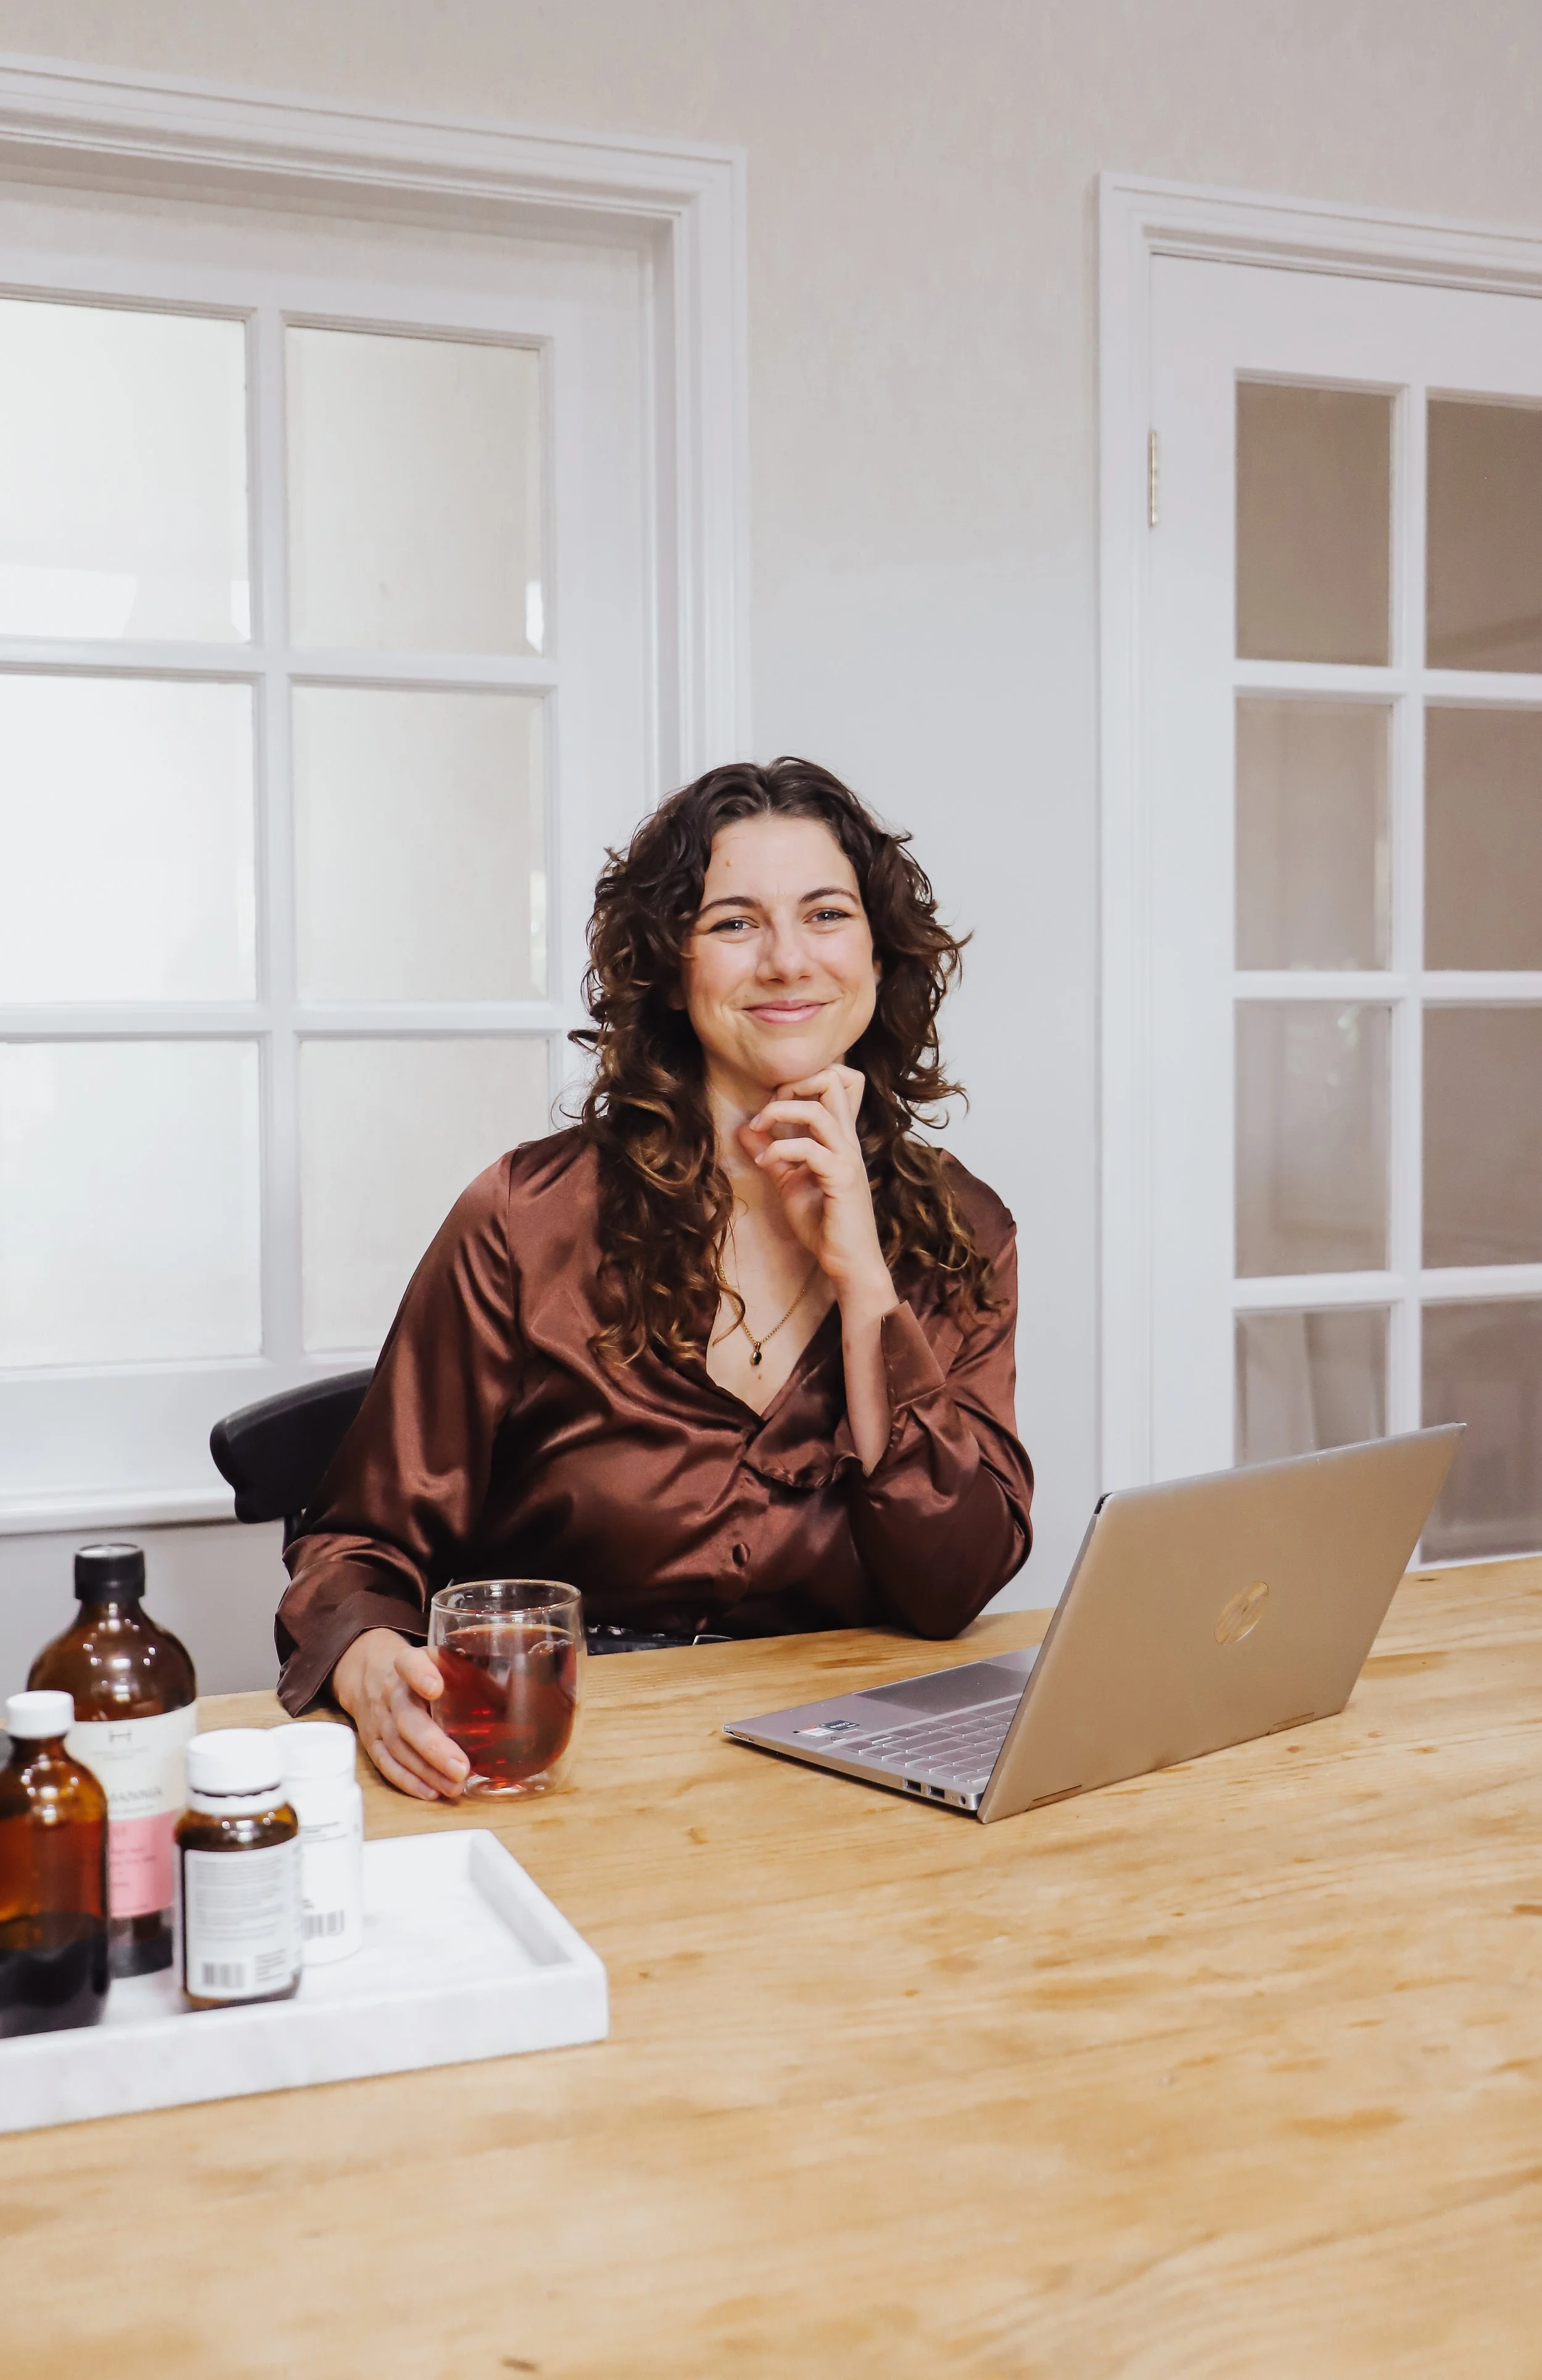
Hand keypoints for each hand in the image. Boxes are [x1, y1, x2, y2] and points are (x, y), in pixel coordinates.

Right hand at [332, 1627, 469, 1800]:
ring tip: (455, 1787)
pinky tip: (432, 1792)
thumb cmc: (421, 1669)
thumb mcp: (440, 1659)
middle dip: (434, 1746)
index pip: (409, 1664)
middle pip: (407, 1720)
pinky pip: (387, 1765)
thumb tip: (519, 1692)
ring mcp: (379, 1719)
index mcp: (408, 1663)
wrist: (368, 1675)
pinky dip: (408, 1781)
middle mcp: (391, 1692)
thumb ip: (471, 1671)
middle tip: (461, 1768)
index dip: (420, 1675)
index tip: (436, 1688)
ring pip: (398, 1748)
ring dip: (427, 1771)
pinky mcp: (372, 1743)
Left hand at [739, 1064, 896, 1318]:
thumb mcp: (789, 1182)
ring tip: (758, 1127)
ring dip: (779, 1111)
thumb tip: (744, 1129)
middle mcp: (847, 1140)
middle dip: (794, 1081)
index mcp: (838, 1137)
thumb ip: (772, 1154)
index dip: (801, 1080)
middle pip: (833, 1080)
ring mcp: (847, 1158)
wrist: (847, 1262)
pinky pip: (810, 1149)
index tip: (772, 1104)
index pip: (837, 1083)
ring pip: (818, 1110)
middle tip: (768, 1107)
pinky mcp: (842, 1179)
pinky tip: (764, 1163)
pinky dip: (780, 1149)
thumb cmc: (823, 1223)